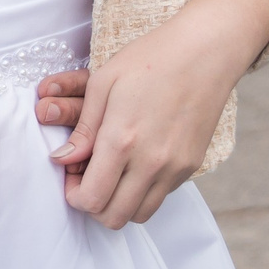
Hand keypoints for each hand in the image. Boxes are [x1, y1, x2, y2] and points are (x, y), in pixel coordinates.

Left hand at [35, 0, 268, 228]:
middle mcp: (151, 162)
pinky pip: (160, 197)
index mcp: (122, 140)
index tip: (70, 175)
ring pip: (139, 215)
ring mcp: (174, 168)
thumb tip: (62, 159)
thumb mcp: (103, 83)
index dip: (74, 195)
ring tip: (110, 173)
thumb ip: (83, 128)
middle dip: (93, 205)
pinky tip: (135, 163)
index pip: (91, 198)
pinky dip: (142, 192)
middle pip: (113, 217)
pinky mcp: (191, 166)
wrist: (205, 52)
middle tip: (87, 178)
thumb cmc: (150, 59)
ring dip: (118, 203)